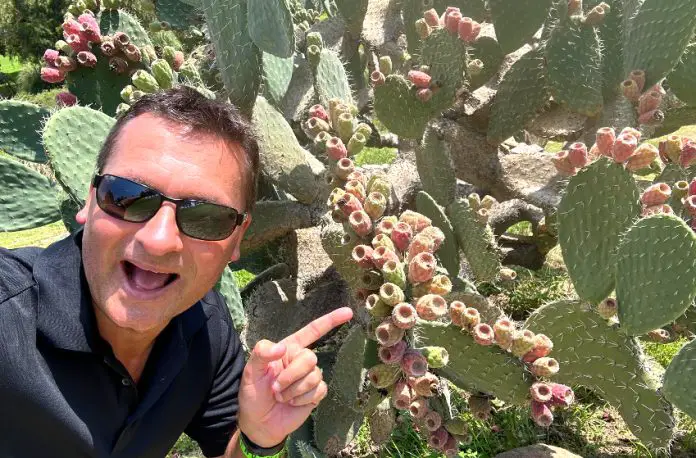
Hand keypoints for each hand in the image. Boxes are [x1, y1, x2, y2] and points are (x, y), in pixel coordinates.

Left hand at [237, 307, 352, 447]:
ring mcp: (309, 377)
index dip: (330, 321)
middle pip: (310, 358)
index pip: (311, 331)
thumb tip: (282, 347)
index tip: (348, 312)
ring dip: (294, 390)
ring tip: (281, 397)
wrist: (259, 423)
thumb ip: (261, 353)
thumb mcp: (250, 371)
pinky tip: (293, 403)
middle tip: (275, 388)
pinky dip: (303, 398)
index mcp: (288, 349)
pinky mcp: (316, 394)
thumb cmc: (253, 394)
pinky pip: (319, 390)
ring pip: (315, 376)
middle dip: (292, 375)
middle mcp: (300, 361)